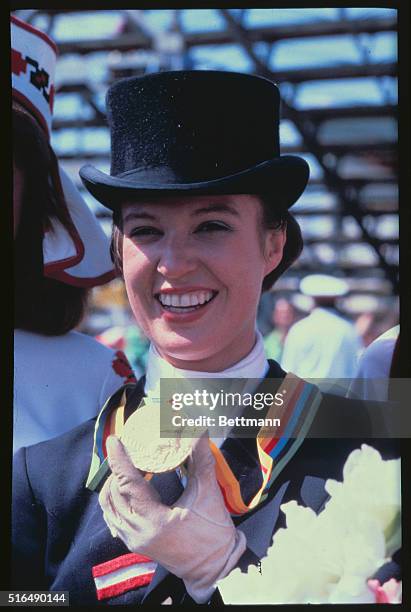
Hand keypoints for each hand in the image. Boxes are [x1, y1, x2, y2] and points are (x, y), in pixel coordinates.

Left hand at [99, 433, 245, 602]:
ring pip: (108, 506)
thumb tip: (199, 431)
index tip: (114, 440)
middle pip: (114, 493)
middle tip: (126, 449)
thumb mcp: (208, 493)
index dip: (119, 460)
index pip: (128, 484)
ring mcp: (133, 540)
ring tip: (126, 466)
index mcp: (154, 520)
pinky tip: (125, 488)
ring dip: (113, 484)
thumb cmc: (213, 533)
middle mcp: (137, 531)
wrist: (214, 567)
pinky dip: (114, 500)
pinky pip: (112, 518)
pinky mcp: (134, 543)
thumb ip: (200, 459)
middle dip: (117, 468)